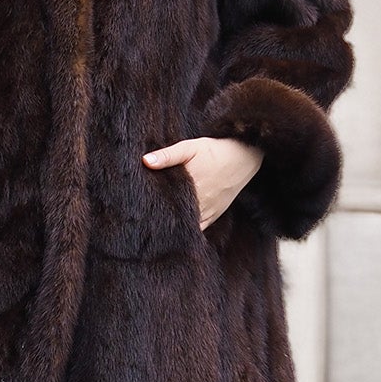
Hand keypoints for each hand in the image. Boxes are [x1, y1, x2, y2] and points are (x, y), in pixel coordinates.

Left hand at [144, 135, 263, 228]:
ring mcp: (208, 211)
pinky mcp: (214, 215)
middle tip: (140, 224)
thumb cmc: (215, 151)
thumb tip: (145, 161)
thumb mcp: (191, 147)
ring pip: (186, 226)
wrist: (244, 157)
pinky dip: (187, 232)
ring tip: (153, 231)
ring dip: (172, 227)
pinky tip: (174, 234)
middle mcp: (200, 201)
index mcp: (191, 185)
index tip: (137, 211)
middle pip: (174, 216)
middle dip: (158, 220)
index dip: (151, 208)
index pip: (166, 202)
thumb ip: (168, 155)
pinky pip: (199, 229)